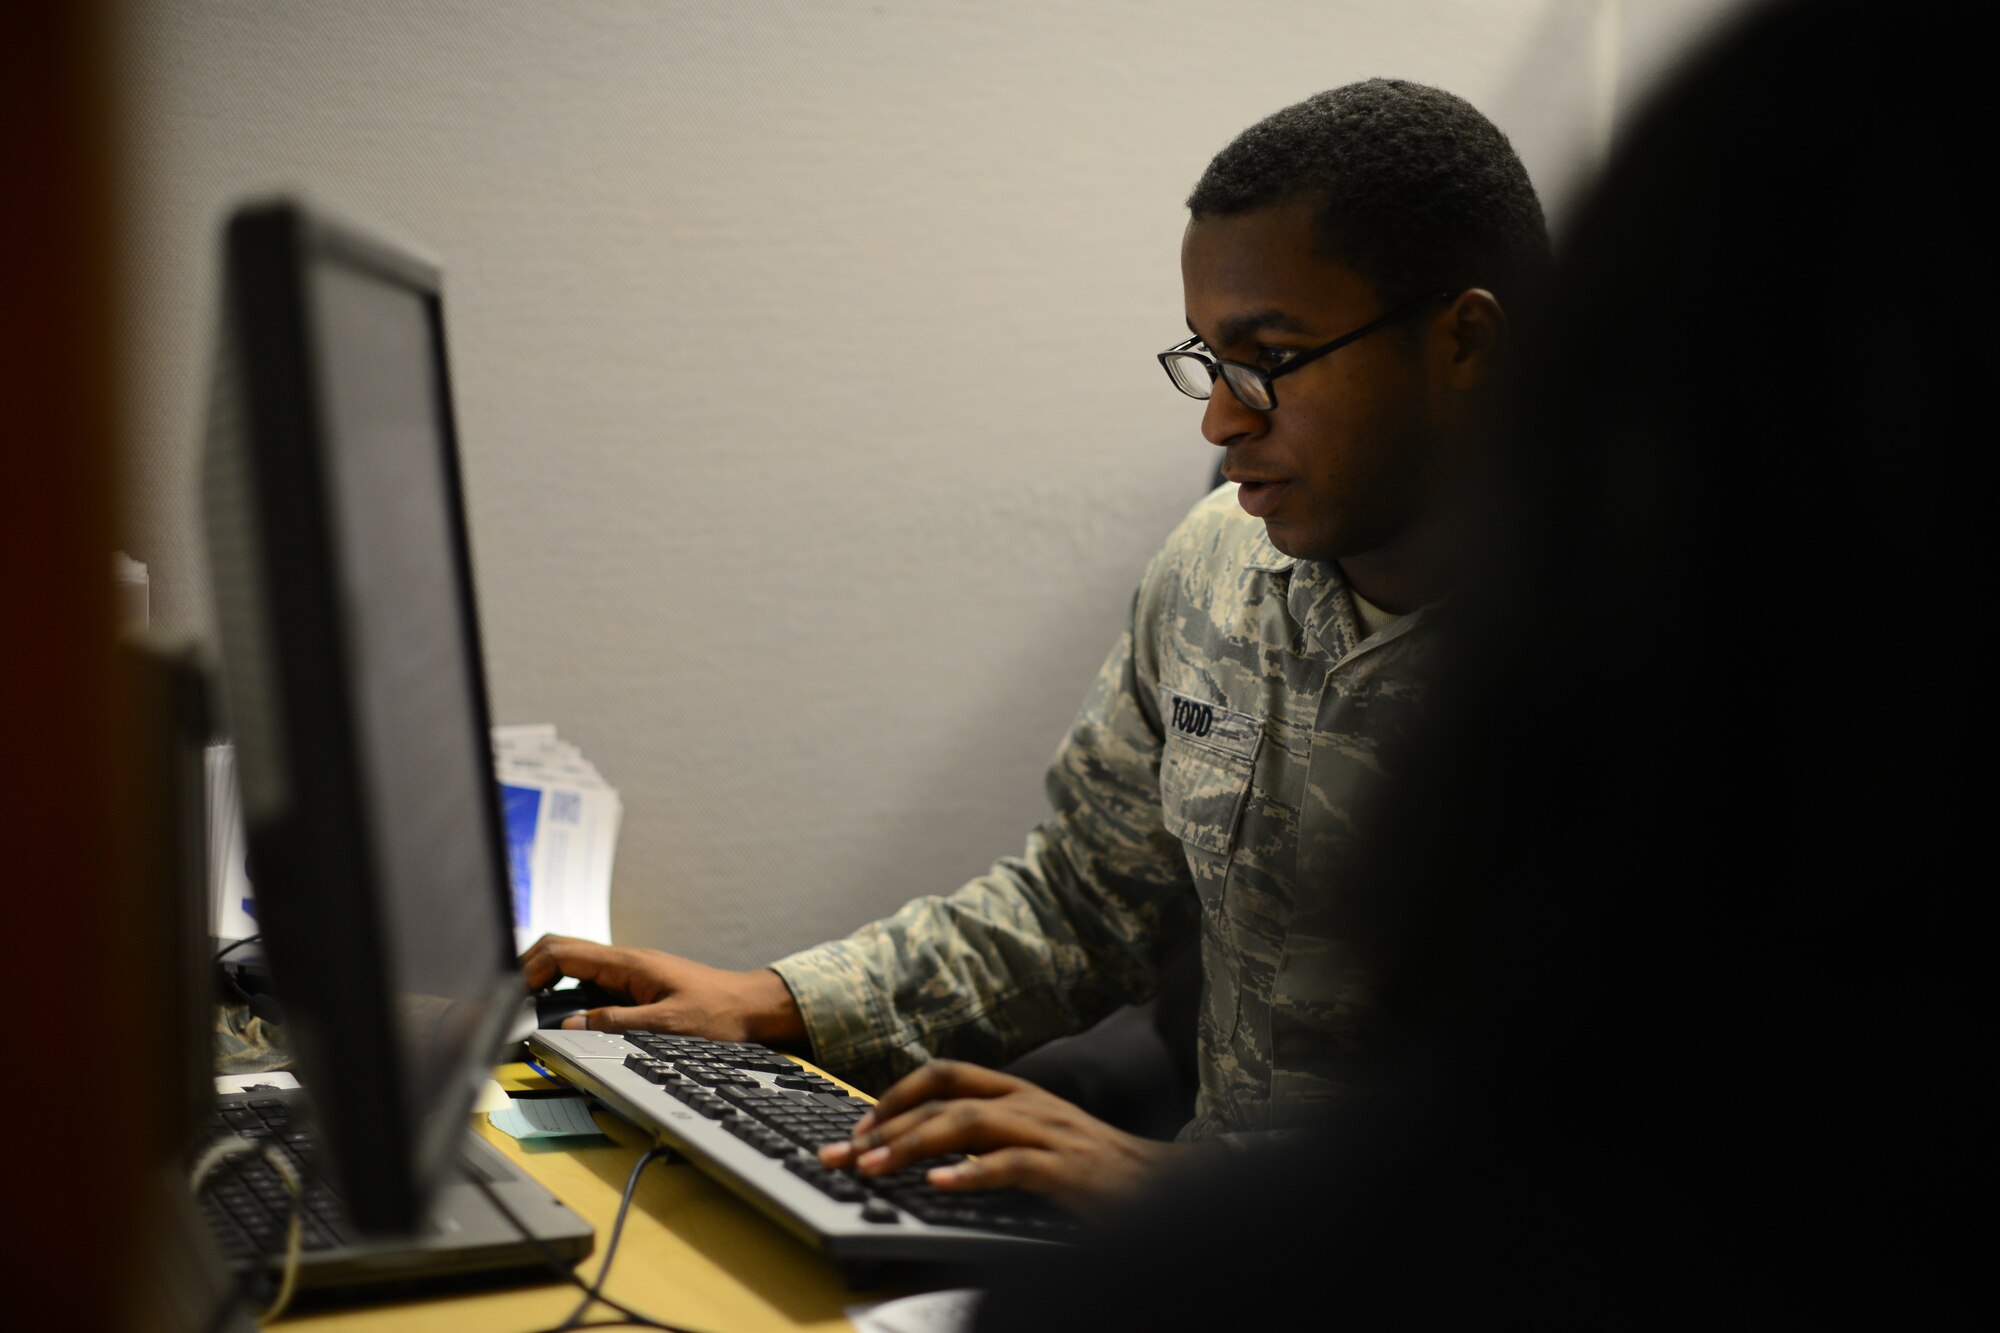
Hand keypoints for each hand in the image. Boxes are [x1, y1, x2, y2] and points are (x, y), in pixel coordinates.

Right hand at [519, 934, 806, 1046]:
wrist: (752, 1008)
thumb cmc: (719, 1015)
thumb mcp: (667, 1027)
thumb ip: (617, 1024)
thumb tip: (570, 1027)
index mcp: (627, 963)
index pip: (563, 952)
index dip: (528, 969)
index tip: (509, 995)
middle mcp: (623, 961)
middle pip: (561, 951)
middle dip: (527, 969)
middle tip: (506, 1000)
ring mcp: (627, 972)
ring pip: (572, 965)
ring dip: (545, 980)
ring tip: (524, 1008)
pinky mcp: (633, 986)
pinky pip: (589, 981)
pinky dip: (566, 992)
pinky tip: (559, 1014)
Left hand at [816, 1060, 1182, 1217]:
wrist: (1165, 1187)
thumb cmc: (1094, 1171)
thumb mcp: (1035, 1142)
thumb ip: (988, 1139)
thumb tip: (926, 1154)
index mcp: (1017, 1093)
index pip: (946, 1074)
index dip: (896, 1094)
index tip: (858, 1127)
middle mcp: (1028, 1103)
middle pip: (944, 1098)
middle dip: (886, 1124)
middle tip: (843, 1154)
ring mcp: (1048, 1133)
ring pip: (967, 1124)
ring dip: (913, 1145)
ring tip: (874, 1167)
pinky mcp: (1066, 1170)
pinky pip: (1011, 1166)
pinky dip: (970, 1175)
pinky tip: (939, 1186)